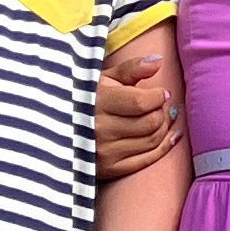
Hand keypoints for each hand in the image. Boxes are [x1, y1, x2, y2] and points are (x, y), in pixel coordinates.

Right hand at [94, 34, 181, 181]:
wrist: (57, 129)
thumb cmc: (87, 98)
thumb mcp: (103, 78)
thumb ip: (131, 69)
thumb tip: (158, 61)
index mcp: (98, 102)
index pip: (142, 102)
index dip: (158, 96)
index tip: (160, 92)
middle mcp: (101, 129)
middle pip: (150, 122)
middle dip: (162, 111)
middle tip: (162, 105)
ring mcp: (105, 152)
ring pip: (152, 140)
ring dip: (166, 127)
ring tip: (165, 116)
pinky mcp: (110, 168)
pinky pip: (148, 159)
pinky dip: (165, 146)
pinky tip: (172, 134)